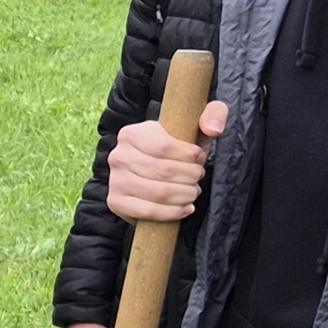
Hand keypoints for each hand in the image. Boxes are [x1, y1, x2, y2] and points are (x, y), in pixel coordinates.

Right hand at [109, 103, 225, 222]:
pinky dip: (173, 212)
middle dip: (190, 177)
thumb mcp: (193, 126)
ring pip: (158, 192)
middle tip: (197, 178)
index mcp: (132, 133)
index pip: (165, 147)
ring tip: (193, 192)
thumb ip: (213, 114)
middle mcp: (118, 155)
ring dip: (185, 195)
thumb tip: (213, 129)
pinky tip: (185, 208)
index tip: (199, 160)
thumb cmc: (175, 149)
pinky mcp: (116, 201)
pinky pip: (148, 211)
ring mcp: (115, 180)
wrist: (150, 173)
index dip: (189, 157)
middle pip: (163, 171)